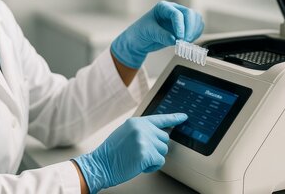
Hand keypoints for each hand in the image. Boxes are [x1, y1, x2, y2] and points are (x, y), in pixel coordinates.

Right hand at [73, 113, 187, 193]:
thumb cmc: (111, 153)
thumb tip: (157, 134)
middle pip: (164, 138)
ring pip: (163, 150)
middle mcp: (142, 128)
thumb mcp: (125, 133)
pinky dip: (152, 166)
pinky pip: (160, 161)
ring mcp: (144, 140)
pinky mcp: (146, 153)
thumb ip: (141, 131)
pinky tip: (139, 165)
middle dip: (157, 148)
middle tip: (142, 152)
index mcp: (136, 122)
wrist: (100, 164)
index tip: (184, 117)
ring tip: (138, 158)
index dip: (174, 118)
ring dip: (154, 158)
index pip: (160, 118)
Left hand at [111, 1, 203, 67]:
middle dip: (189, 28)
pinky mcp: (184, 26)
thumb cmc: (140, 32)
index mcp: (163, 8)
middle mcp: (173, 10)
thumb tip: (174, 39)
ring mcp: (180, 18)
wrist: (139, 40)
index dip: (180, 26)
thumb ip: (161, 35)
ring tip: (185, 42)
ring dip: (194, 31)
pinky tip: (188, 41)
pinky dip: (196, 34)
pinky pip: (196, 27)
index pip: (176, 13)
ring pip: (196, 19)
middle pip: (189, 14)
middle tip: (184, 40)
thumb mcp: (148, 32)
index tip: (179, 37)